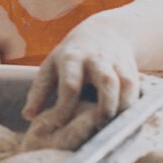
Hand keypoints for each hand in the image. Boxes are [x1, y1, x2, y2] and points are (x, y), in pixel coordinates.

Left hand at [22, 20, 139, 128]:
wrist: (104, 33)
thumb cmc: (70, 58)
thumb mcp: (52, 67)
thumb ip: (40, 91)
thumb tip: (27, 116)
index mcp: (70, 58)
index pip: (70, 85)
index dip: (65, 109)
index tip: (61, 128)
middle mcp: (95, 59)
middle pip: (105, 81)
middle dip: (105, 106)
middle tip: (98, 129)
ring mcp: (115, 64)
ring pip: (124, 84)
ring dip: (122, 107)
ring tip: (115, 129)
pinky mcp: (130, 70)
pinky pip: (135, 88)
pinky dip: (132, 105)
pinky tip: (126, 123)